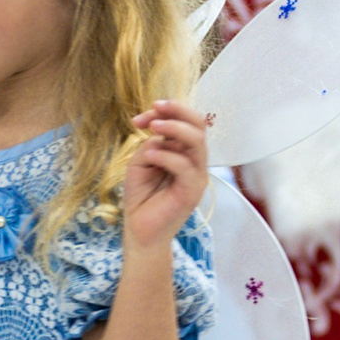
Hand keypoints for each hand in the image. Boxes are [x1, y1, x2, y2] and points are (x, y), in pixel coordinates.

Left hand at [122, 101, 209, 247]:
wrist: (140, 230)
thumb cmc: (142, 196)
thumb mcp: (142, 161)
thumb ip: (152, 143)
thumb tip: (158, 128)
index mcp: (185, 152)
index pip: (187, 122)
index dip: (167, 112)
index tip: (140, 118)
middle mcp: (195, 161)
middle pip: (199, 125)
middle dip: (177, 111)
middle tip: (155, 109)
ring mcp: (196, 177)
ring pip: (197, 142)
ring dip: (173, 129)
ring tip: (152, 128)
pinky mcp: (192, 192)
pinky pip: (185, 167)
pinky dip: (166, 156)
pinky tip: (149, 156)